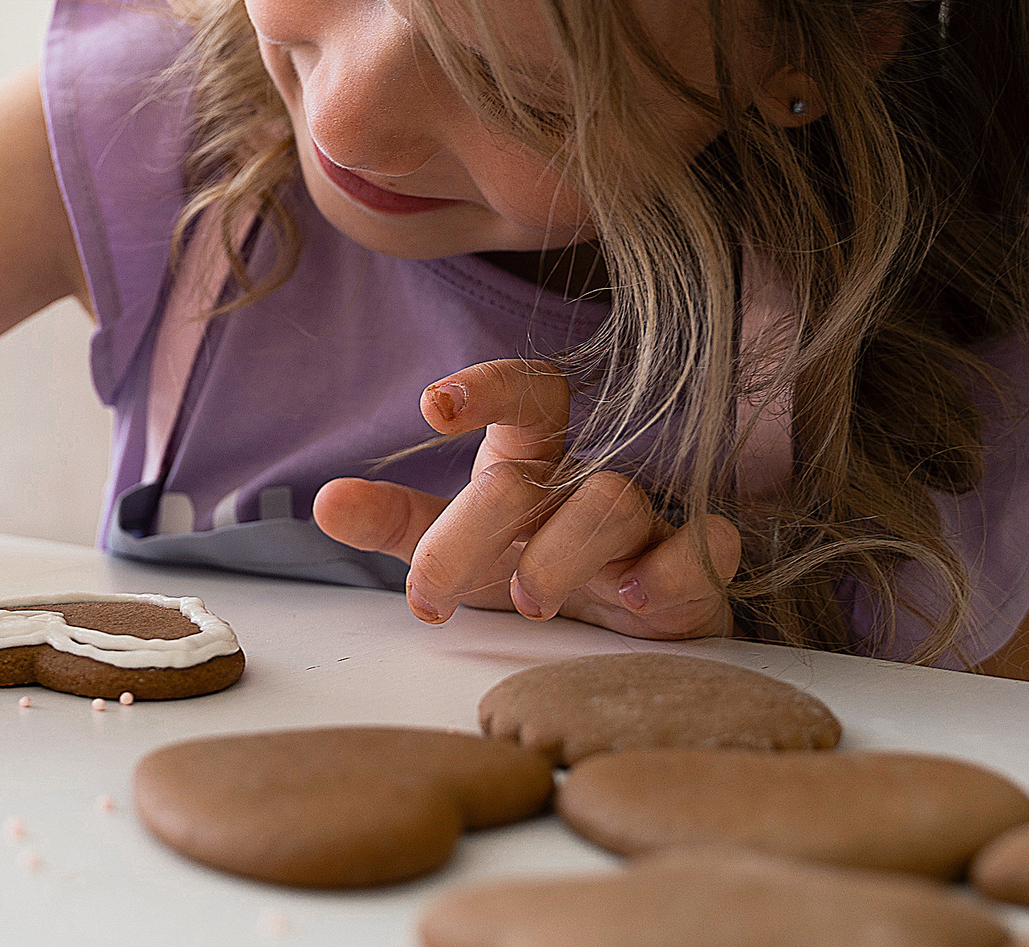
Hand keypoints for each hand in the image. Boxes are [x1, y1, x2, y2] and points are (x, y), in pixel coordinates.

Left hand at [311, 359, 740, 640]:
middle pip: (533, 477)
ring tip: (526, 599)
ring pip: (614, 502)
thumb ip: (398, 526)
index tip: (433, 406)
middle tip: (429, 593)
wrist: (631, 643)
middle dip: (472, 528)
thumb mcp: (460, 551)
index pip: (530, 394)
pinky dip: (674, 570)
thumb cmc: (539, 574)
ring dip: (564, 548)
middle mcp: (587, 484)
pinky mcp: (694, 575)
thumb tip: (325, 503)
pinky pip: (704, 551)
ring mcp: (648, 526)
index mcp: (535, 464)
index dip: (489, 386)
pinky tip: (636, 600)